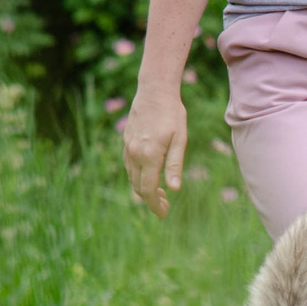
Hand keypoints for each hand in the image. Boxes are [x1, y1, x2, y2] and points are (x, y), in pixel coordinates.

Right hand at [121, 85, 188, 218]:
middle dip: (150, 200)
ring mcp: (128, 147)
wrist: (154, 91)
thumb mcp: (180, 140)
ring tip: (160, 192)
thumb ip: (175, 165)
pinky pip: (129, 165)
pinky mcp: (126, 141)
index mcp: (148, 156)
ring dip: (143, 188)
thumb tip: (173, 190)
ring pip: (132, 177)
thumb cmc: (172, 114)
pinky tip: (149, 175)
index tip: (164, 214)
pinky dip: (138, 176)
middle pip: (138, 187)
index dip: (155, 206)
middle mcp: (134, 154)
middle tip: (165, 205)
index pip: (148, 190)